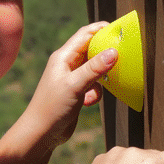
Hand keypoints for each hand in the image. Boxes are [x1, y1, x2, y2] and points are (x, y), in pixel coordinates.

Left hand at [20, 21, 117, 151]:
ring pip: (95, 68)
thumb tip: (114, 51)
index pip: (85, 34)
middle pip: (92, 49)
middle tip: (123, 55)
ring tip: (107, 83)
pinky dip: (97, 91)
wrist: (41, 134)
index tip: (120, 30)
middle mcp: (68, 64)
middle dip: (106, 53)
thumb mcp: (75, 85)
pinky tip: (90, 102)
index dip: (102, 29)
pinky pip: (94, 85)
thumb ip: (94, 68)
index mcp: (63, 57)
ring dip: (102, 75)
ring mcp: (72, 78)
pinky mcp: (77, 92)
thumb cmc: (52, 107)